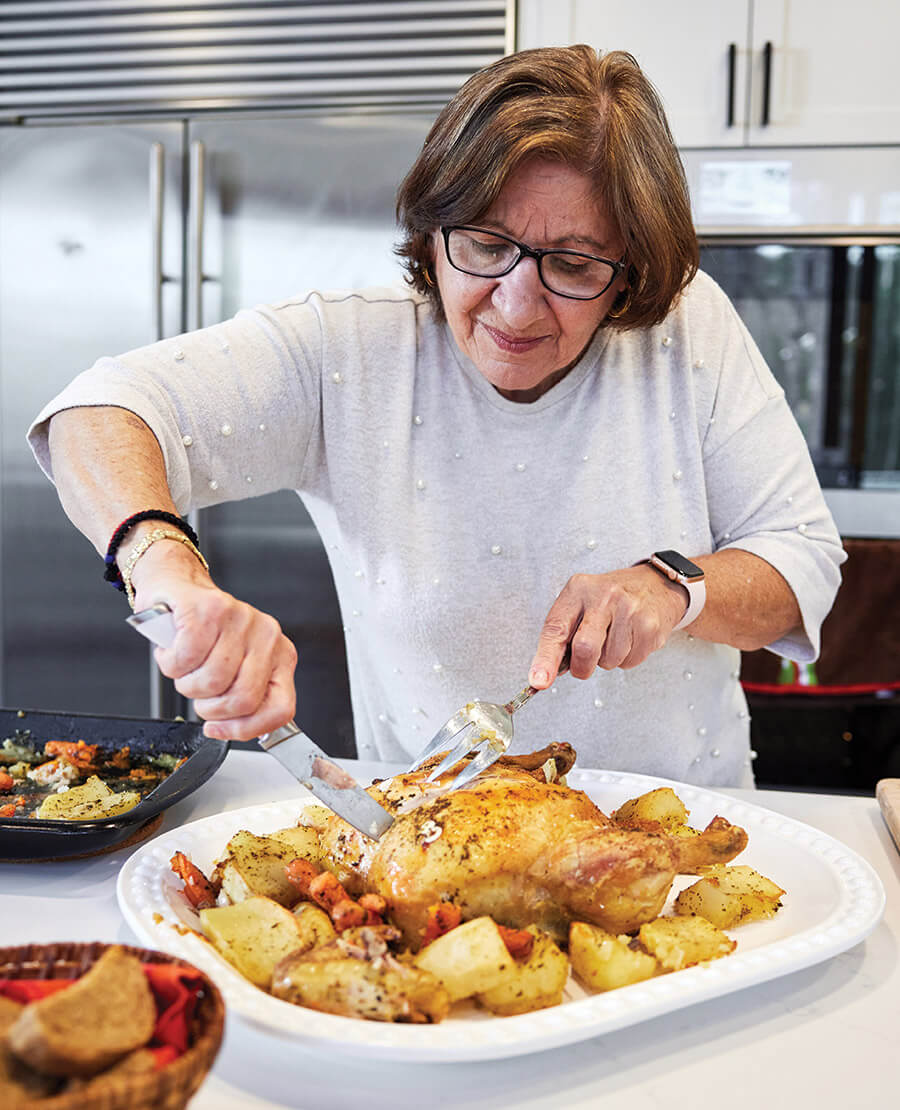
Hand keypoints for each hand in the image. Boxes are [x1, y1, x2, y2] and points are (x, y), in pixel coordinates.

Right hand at [130, 539, 296, 740]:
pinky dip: (170, 663)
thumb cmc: (206, 634)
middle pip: (242, 700)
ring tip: (185, 666)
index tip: (219, 729)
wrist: (178, 589)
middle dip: (209, 708)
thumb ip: (245, 698)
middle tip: (198, 692)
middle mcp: (267, 634)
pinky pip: (186, 658)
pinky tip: (173, 650)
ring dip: (186, 683)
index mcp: (281, 654)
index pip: (281, 709)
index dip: (246, 729)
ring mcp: (240, 619)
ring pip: (211, 681)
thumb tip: (237, 730)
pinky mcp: (207, 609)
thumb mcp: (237, 669)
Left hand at [528, 565, 687, 687]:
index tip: (539, 681)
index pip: (556, 629)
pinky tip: (629, 639)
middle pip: (585, 648)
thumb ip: (563, 633)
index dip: (546, 659)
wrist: (655, 585)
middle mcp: (604, 596)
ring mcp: (630, 611)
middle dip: (581, 667)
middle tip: (583, 665)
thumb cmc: (610, 599)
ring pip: (609, 660)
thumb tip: (546, 671)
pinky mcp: (649, 627)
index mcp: (579, 589)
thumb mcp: (581, 602)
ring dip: (607, 660)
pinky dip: (626, 658)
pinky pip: (629, 662)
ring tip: (614, 638)